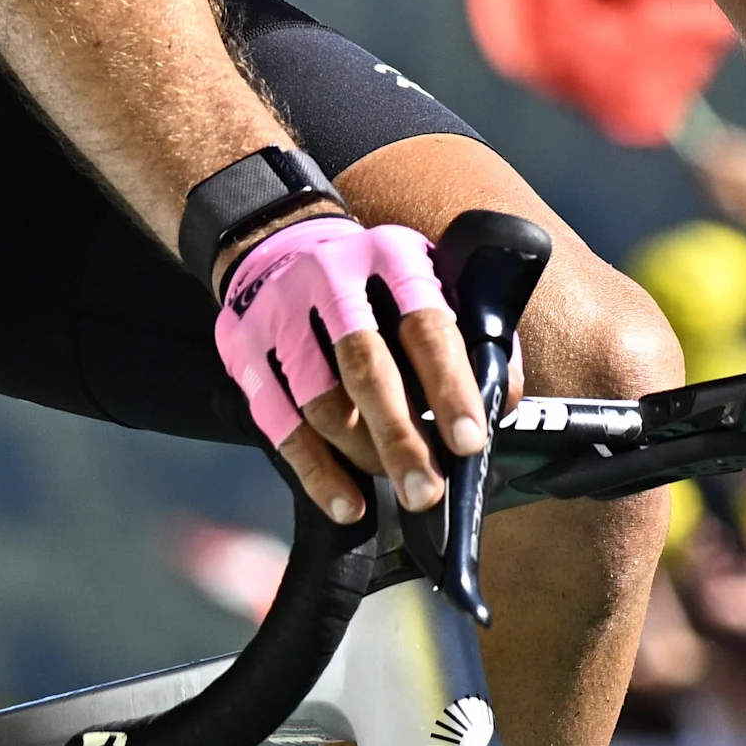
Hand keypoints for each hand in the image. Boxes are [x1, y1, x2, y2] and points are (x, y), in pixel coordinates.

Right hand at [213, 213, 479, 523]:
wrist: (277, 242)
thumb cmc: (373, 280)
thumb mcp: (428, 277)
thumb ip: (471, 332)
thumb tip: (502, 402)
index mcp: (390, 257)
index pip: (425, 326)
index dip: (449, 387)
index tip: (469, 442)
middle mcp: (330, 279)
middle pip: (365, 368)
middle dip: (400, 439)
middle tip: (428, 492)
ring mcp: (279, 313)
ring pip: (320, 402)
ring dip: (363, 457)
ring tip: (400, 488)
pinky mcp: (243, 347)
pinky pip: (279, 423)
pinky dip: (315, 471)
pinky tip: (347, 502)